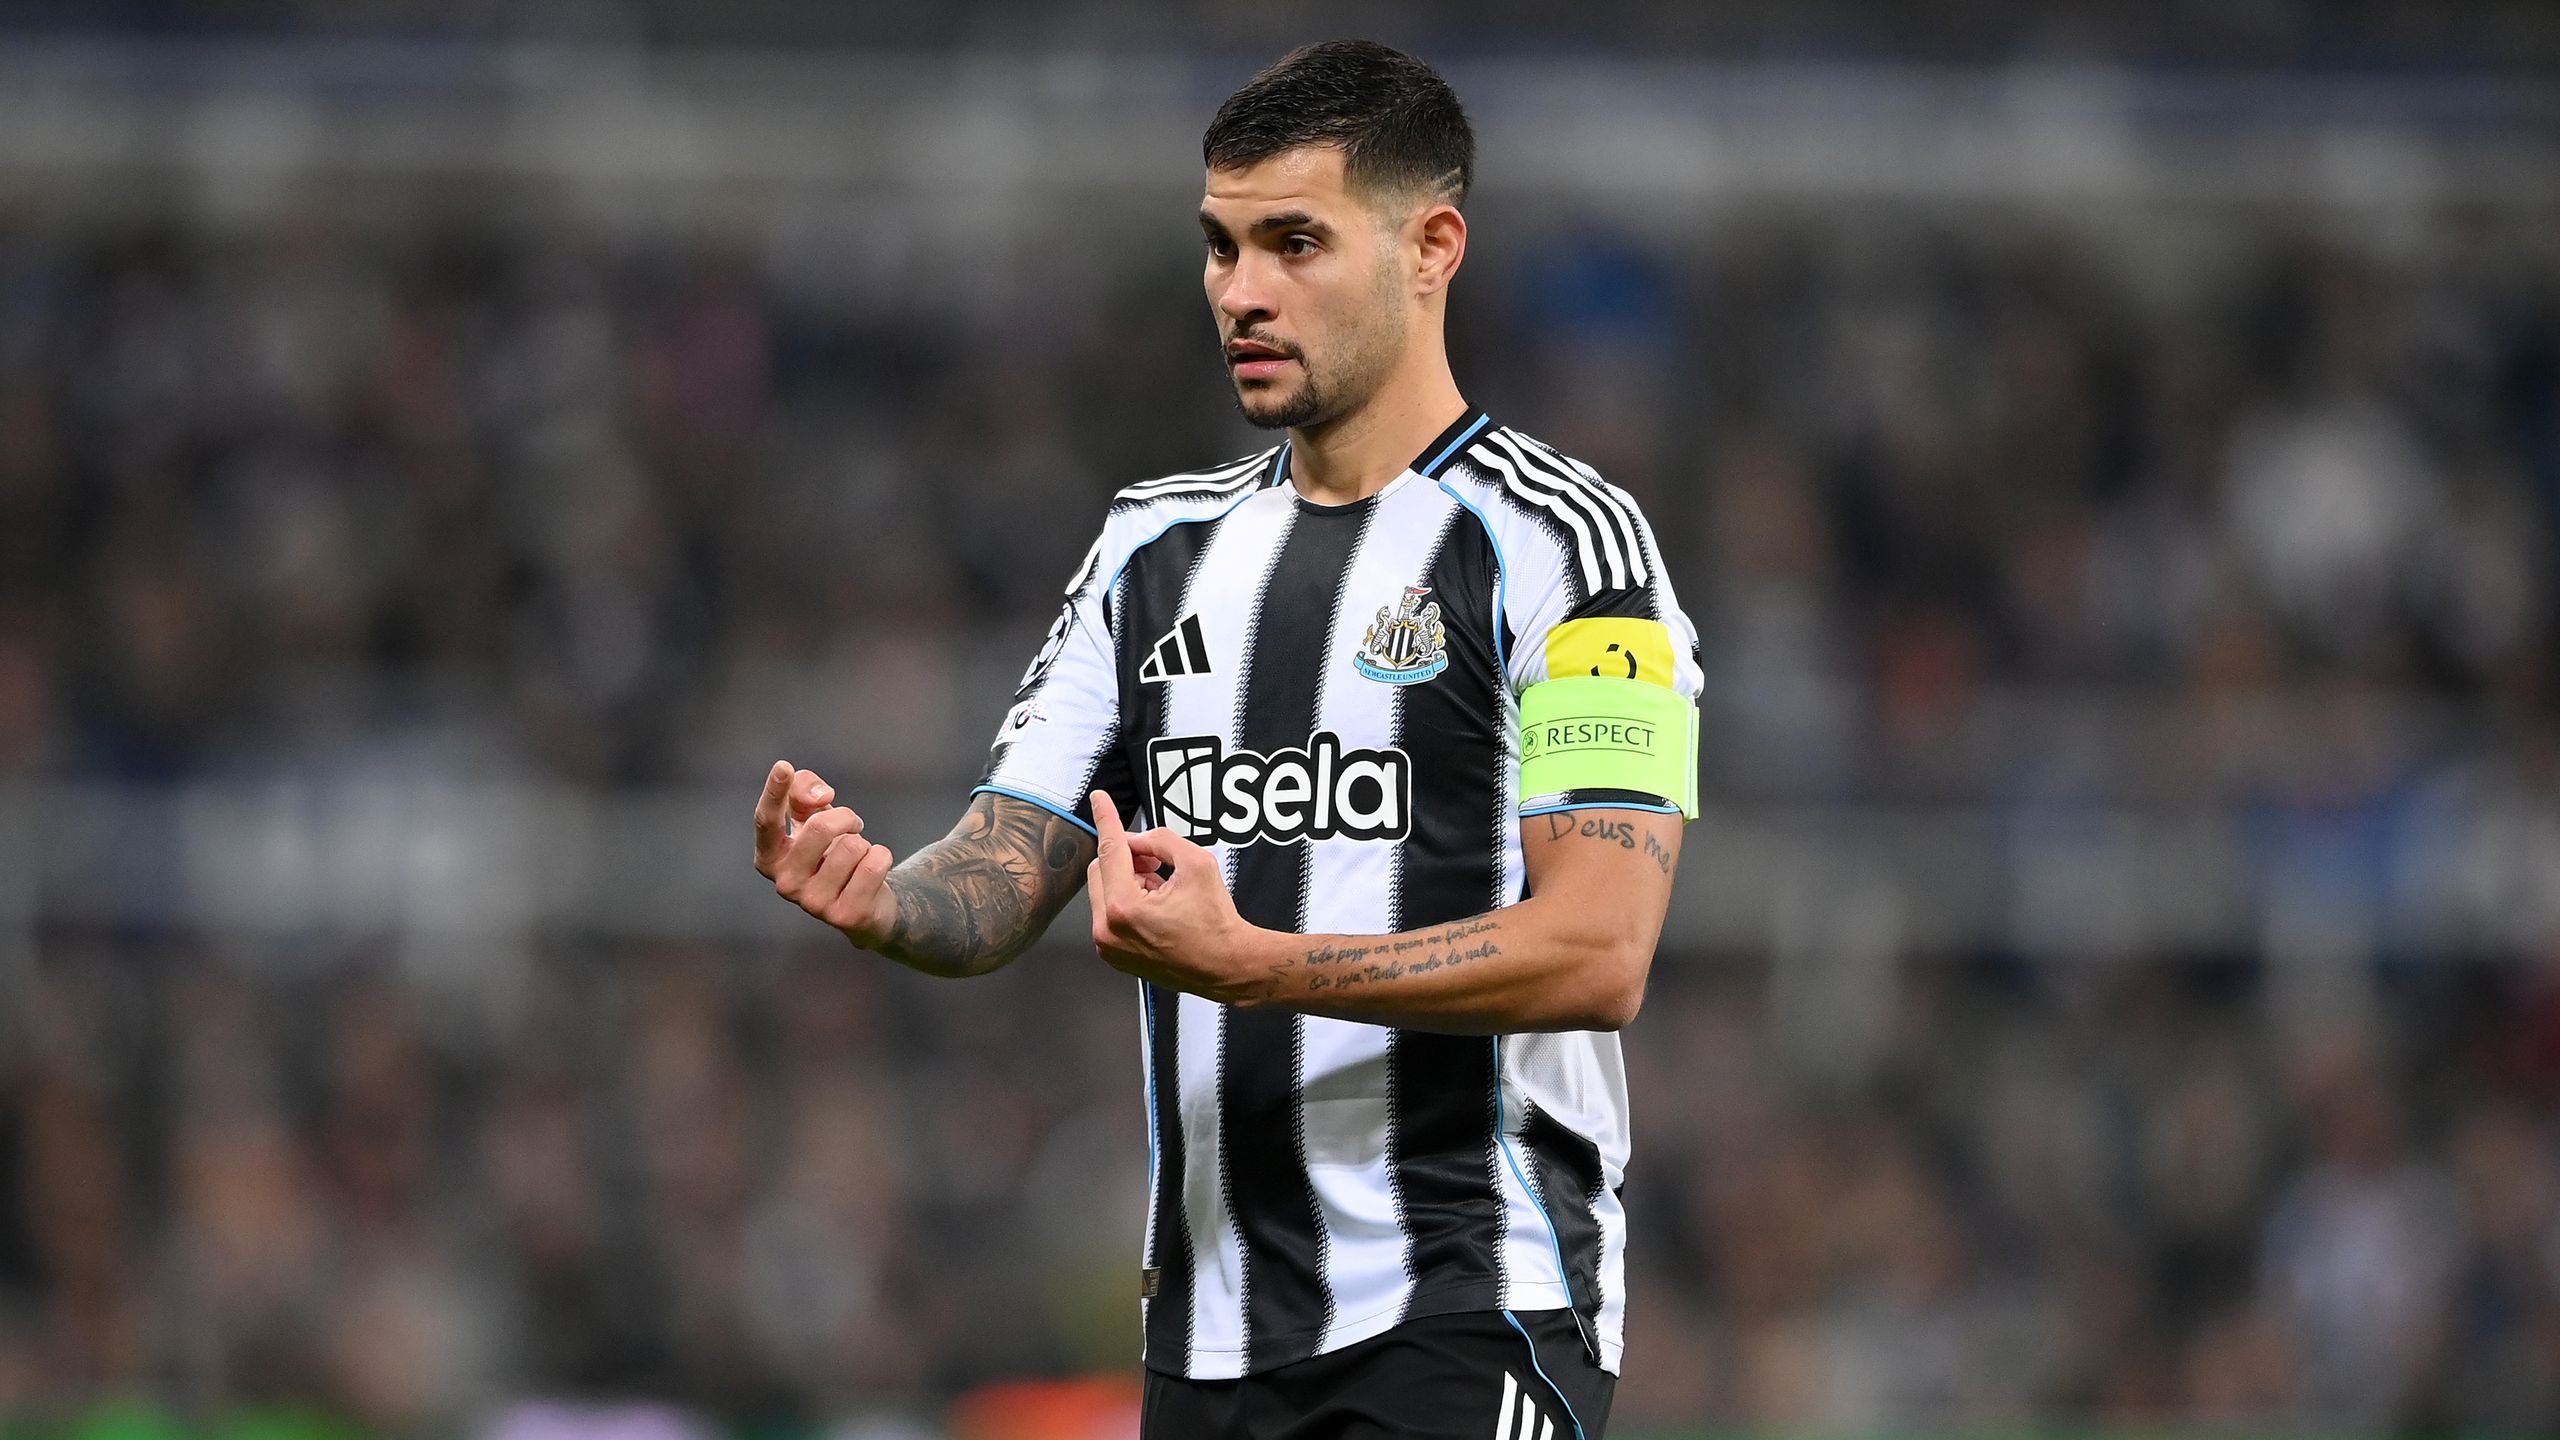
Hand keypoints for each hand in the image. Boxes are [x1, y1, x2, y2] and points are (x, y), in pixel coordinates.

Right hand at [755, 760, 896, 944]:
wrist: (865, 900)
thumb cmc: (832, 850)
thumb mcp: (814, 816)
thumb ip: (806, 792)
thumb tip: (821, 796)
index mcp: (770, 858)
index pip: (766, 821)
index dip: (774, 792)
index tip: (784, 766)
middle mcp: (784, 884)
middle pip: (820, 827)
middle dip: (845, 817)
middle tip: (851, 828)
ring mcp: (813, 904)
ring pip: (852, 845)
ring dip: (863, 843)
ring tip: (856, 859)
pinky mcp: (846, 915)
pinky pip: (874, 863)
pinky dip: (881, 857)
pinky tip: (871, 873)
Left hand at [1086, 790, 1276, 1004]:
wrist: (1226, 966)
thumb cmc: (1216, 921)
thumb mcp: (1197, 863)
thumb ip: (1161, 840)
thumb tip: (1135, 840)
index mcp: (1124, 907)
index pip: (1110, 850)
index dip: (1106, 819)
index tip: (1098, 798)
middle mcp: (1108, 930)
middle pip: (1100, 869)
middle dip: (1126, 858)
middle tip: (1157, 861)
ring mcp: (1108, 946)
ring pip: (1103, 891)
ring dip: (1127, 880)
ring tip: (1161, 888)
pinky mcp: (1113, 955)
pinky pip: (1108, 913)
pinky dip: (1127, 900)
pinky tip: (1155, 906)